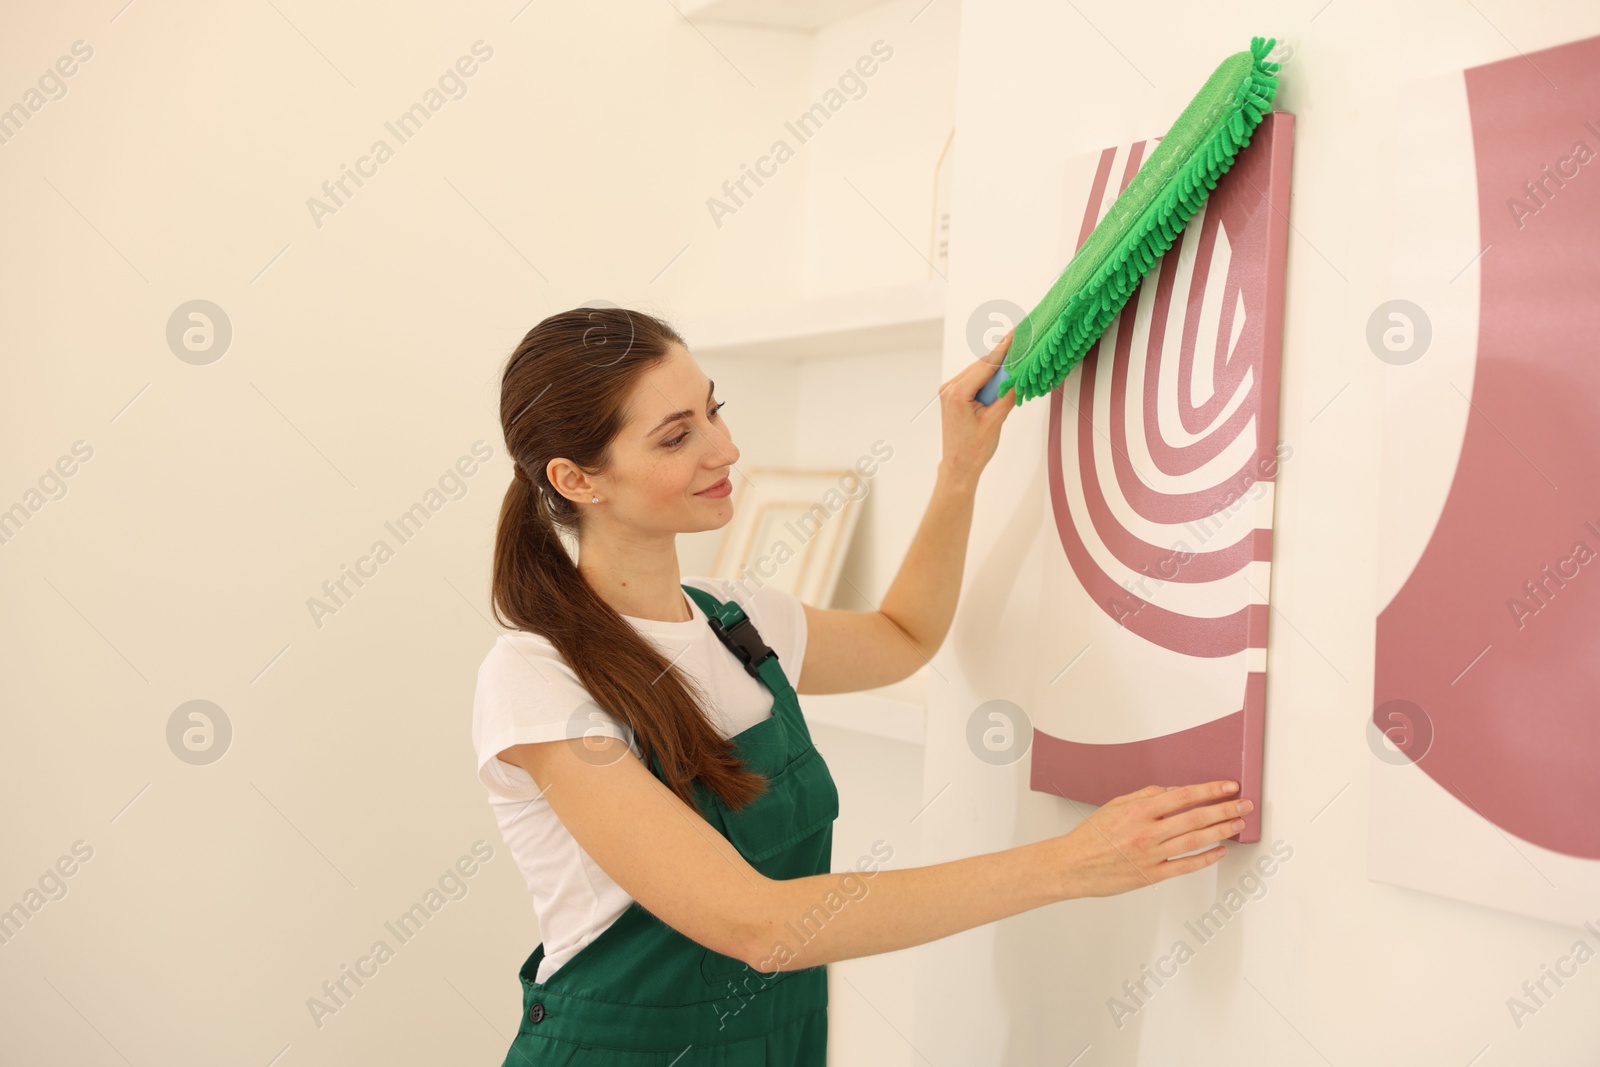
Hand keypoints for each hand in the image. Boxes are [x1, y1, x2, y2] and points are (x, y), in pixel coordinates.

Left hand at [937, 328, 1016, 487]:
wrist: (959, 466)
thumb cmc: (974, 449)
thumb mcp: (995, 421)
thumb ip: (1008, 395)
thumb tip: (1021, 376)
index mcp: (957, 394)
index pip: (985, 365)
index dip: (1003, 349)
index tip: (1014, 333)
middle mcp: (949, 388)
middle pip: (982, 365)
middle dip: (1002, 356)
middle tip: (1022, 343)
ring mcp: (950, 391)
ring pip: (978, 371)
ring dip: (997, 368)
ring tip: (1017, 358)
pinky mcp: (954, 395)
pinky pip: (975, 379)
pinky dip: (989, 377)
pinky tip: (1003, 376)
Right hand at [1053, 781, 1248, 898]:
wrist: (1072, 865)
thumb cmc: (1091, 835)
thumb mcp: (1115, 805)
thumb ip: (1145, 795)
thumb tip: (1172, 791)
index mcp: (1139, 810)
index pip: (1183, 796)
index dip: (1210, 791)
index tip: (1228, 787)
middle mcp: (1148, 831)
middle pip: (1196, 817)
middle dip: (1224, 809)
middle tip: (1244, 804)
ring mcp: (1151, 855)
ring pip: (1195, 841)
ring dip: (1221, 831)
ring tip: (1238, 824)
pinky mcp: (1152, 875)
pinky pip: (1185, 866)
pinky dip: (1205, 859)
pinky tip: (1220, 851)